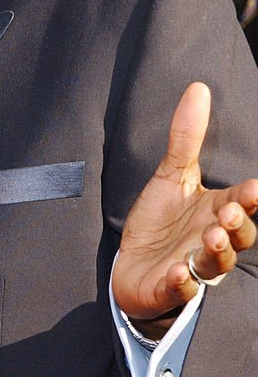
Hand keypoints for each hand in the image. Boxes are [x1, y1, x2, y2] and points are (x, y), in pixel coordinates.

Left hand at [113, 82, 257, 321]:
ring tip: (210, 238)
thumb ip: (186, 137)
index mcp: (215, 211)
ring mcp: (193, 266)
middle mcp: (211, 240)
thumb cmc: (160, 221)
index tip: (255, 189)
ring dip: (217, 252)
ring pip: (215, 264)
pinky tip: (177, 274)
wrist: (132, 265)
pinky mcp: (169, 287)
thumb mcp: (171, 175)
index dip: (250, 199)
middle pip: (238, 237)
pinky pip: (180, 288)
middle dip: (238, 226)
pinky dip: (181, 283)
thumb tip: (199, 88)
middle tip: (228, 214)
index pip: (241, 204)